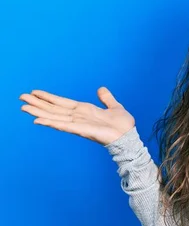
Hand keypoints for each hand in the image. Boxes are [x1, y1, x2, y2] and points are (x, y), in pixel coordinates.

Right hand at [19, 87, 135, 145]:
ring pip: (54, 116)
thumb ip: (106, 99)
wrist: (129, 137)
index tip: (34, 92)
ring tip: (24, 107)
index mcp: (84, 110)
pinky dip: (51, 123)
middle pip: (53, 109)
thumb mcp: (114, 106)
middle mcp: (78, 117)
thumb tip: (101, 89)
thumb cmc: (122, 125)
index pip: (62, 102)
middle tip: (21, 97)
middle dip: (38, 103)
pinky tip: (38, 120)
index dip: (48, 97)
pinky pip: (64, 126)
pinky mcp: (82, 130)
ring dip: (39, 112)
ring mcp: (78, 124)